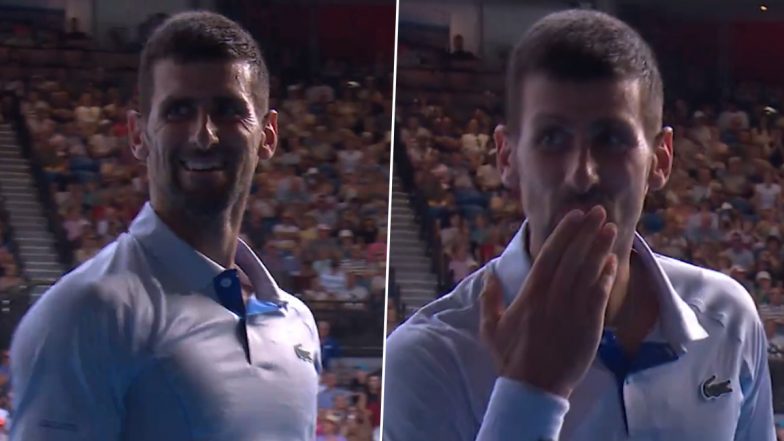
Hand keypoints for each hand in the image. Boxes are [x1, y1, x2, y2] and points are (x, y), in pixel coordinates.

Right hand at [480, 206, 617, 398]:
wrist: (534, 386)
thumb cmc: (512, 357)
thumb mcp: (491, 327)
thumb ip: (489, 299)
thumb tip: (490, 276)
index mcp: (530, 293)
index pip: (549, 254)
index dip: (564, 233)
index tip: (575, 215)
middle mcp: (552, 296)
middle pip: (572, 256)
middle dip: (586, 232)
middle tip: (598, 211)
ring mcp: (572, 309)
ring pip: (588, 271)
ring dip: (600, 247)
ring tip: (610, 228)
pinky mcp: (588, 324)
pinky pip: (600, 294)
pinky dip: (607, 276)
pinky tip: (613, 262)